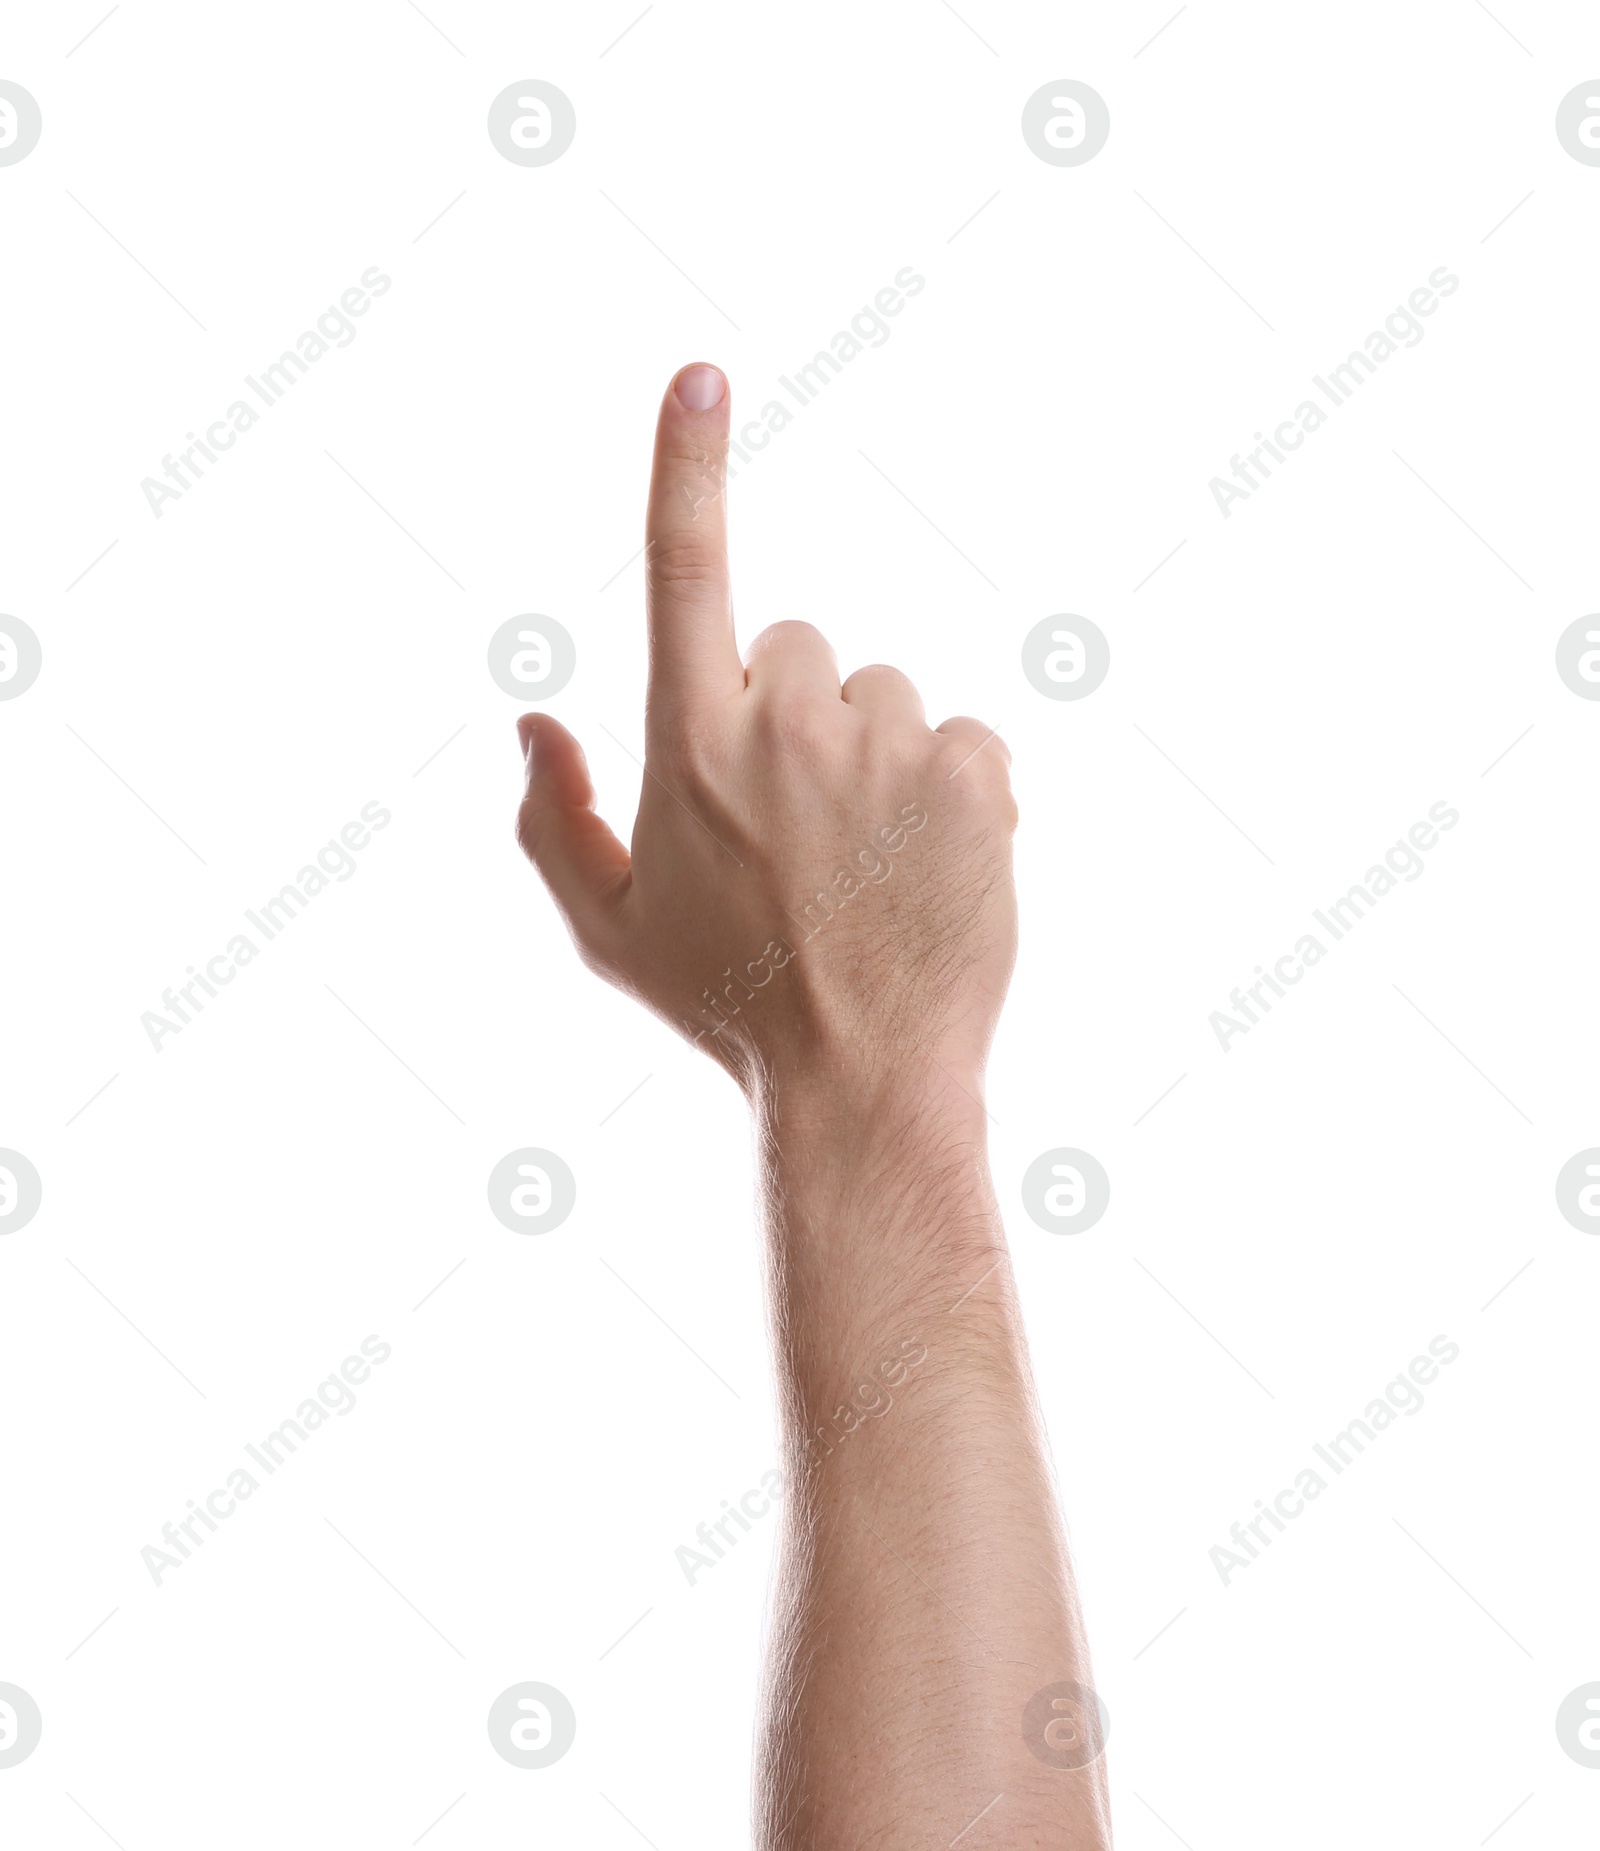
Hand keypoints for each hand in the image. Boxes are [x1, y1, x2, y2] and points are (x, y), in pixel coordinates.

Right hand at [515, 363, 1017, 1111]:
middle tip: (798, 831)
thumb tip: (531, 714)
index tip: (700, 374)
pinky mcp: (977, 771)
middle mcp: (787, 722)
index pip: (684, 570)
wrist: (863, 1083)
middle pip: (798, 649)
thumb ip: (550, 815)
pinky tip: (928, 870)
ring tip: (866, 867)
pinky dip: (953, 791)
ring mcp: (890, 743)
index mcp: (688, 743)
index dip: (687, 465)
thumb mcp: (605, 927)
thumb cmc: (725, 1004)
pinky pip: (965, 739)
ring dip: (876, 760)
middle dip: (793, 715)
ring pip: (886, 699)